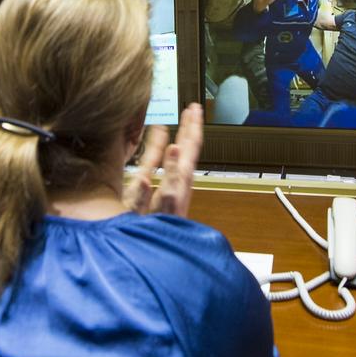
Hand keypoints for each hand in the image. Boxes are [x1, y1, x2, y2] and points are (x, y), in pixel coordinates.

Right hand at [123, 103, 203, 217]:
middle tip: (193, 107)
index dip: (192, 126)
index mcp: (182, 176)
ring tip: (186, 121)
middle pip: (191, 147)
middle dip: (192, 126)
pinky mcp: (175, 191)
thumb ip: (171, 172)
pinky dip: (178, 150)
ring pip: (186, 155)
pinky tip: (173, 149)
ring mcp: (180, 185)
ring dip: (186, 136)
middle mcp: (184, 179)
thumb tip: (175, 146)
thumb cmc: (162, 226)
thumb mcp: (166, 196)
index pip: (191, 145)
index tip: (193, 108)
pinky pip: (179, 164)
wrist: (164, 248)